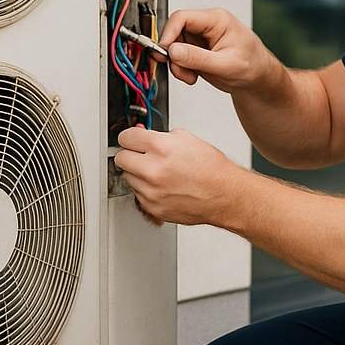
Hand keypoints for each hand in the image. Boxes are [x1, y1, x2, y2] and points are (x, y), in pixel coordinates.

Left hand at [113, 125, 238, 225]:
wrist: (224, 195)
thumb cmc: (211, 168)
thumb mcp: (186, 139)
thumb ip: (160, 136)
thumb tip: (143, 136)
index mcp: (160, 148)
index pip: (126, 137)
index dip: (130, 137)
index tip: (131, 139)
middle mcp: (152, 170)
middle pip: (121, 158)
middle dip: (130, 154)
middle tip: (141, 155)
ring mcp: (151, 191)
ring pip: (128, 177)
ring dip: (138, 173)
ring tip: (159, 172)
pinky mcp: (152, 208)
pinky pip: (138, 194)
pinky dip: (146, 190)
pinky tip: (163, 186)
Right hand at [152, 7, 272, 93]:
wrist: (258, 79)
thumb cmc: (252, 66)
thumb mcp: (226, 64)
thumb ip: (198, 58)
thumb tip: (173, 51)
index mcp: (216, 20)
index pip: (182, 17)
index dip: (169, 33)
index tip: (164, 51)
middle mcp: (206, 26)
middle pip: (175, 32)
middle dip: (173, 54)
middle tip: (179, 70)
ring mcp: (200, 38)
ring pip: (174, 46)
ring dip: (177, 65)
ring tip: (191, 76)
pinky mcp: (196, 50)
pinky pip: (178, 57)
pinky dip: (181, 69)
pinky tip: (193, 76)